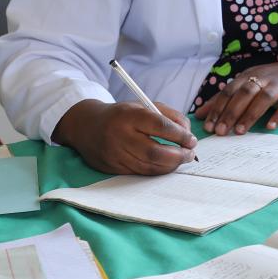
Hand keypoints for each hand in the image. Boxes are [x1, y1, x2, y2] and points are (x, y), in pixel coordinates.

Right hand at [53, 99, 196, 174]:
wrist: (86, 126)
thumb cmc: (122, 115)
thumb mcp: (143, 105)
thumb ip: (169, 115)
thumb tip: (188, 133)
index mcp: (129, 115)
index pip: (160, 127)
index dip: (180, 135)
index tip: (192, 140)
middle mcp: (120, 136)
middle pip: (155, 152)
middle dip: (178, 156)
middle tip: (190, 154)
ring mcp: (114, 154)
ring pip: (149, 166)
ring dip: (170, 166)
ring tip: (181, 159)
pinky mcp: (112, 168)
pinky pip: (140, 173)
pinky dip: (157, 170)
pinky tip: (166, 165)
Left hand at [197, 57, 277, 134]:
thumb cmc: (275, 80)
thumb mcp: (250, 83)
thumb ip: (227, 98)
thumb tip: (200, 114)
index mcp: (249, 75)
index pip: (229, 91)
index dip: (217, 108)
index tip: (208, 126)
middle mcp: (263, 78)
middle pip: (244, 94)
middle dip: (230, 113)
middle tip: (220, 132)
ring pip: (263, 99)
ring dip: (250, 115)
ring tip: (240, 131)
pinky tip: (270, 127)